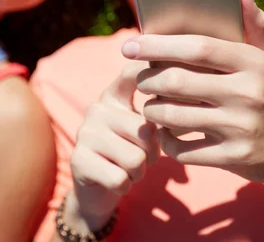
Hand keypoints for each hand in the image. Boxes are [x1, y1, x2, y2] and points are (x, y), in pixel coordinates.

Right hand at [67, 63, 160, 230]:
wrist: (98, 188)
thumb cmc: (130, 153)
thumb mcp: (146, 130)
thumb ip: (161, 113)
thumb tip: (185, 102)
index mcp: (114, 96)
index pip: (132, 74)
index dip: (152, 75)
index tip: (166, 79)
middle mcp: (97, 109)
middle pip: (146, 131)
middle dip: (153, 153)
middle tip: (142, 158)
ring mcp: (85, 133)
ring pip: (135, 159)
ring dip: (138, 172)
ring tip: (128, 169)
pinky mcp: (78, 160)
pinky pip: (119, 179)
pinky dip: (124, 186)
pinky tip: (114, 180)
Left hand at [122, 0, 263, 202]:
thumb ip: (255, 23)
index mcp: (254, 63)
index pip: (198, 47)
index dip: (159, 44)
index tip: (130, 44)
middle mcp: (249, 94)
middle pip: (177, 82)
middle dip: (147, 79)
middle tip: (139, 78)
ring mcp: (241, 129)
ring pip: (173, 117)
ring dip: (151, 110)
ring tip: (149, 103)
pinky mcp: (233, 158)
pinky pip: (182, 150)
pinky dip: (166, 141)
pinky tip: (166, 132)